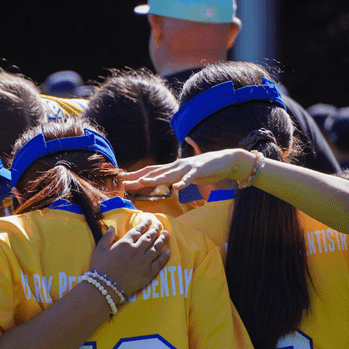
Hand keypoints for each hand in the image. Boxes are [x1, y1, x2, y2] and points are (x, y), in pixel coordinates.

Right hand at [88, 220, 171, 295]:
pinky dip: (164, 256)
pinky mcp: (148, 273)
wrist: (105, 286)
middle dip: (155, 230)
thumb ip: (107, 237)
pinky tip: (168, 251)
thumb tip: (112, 227)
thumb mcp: (100, 249)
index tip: (149, 220)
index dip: (144, 224)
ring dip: (162, 240)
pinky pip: (159, 263)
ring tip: (166, 234)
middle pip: (149, 237)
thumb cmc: (100, 267)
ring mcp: (144, 261)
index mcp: (125, 243)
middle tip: (160, 225)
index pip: (138, 231)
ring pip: (156, 248)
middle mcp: (136, 250)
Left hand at [122, 149, 257, 190]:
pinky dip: (183, 183)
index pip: (150, 171)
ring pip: (169, 175)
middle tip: (123, 182)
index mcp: (172, 168)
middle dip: (138, 177)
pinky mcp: (200, 171)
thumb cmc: (206, 169)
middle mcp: (177, 166)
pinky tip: (177, 188)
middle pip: (154, 172)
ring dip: (155, 179)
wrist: (226, 160)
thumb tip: (170, 184)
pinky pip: (190, 178)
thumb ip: (177, 177)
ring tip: (142, 182)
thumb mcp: (187, 174)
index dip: (136, 175)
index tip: (122, 180)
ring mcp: (187, 168)